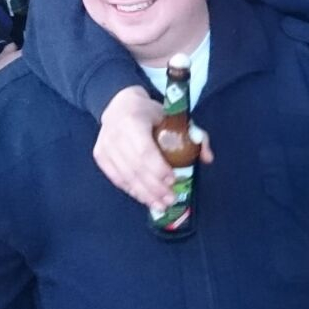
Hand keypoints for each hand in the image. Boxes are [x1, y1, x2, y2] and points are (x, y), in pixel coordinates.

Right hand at [95, 86, 213, 210]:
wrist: (119, 104)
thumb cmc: (150, 113)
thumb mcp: (173, 116)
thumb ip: (194, 135)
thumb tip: (208, 158)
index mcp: (133, 121)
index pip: (144, 150)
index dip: (158, 169)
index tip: (172, 180)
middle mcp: (114, 134)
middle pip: (135, 167)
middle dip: (154, 187)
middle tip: (170, 199)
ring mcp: (104, 146)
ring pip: (125, 176)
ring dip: (144, 194)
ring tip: (160, 205)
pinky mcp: (100, 155)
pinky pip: (116, 178)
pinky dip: (132, 190)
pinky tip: (145, 198)